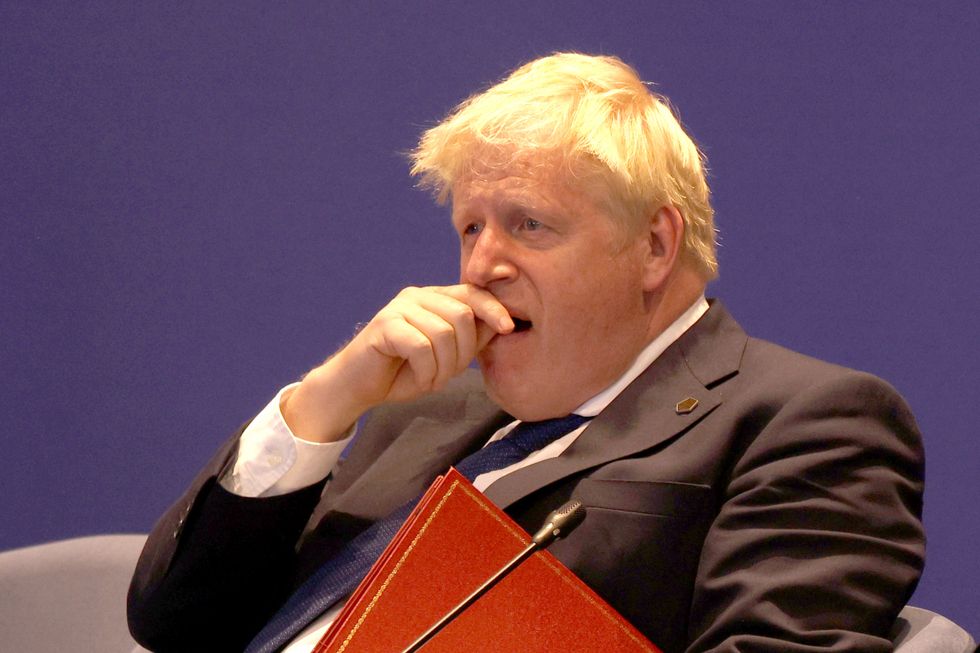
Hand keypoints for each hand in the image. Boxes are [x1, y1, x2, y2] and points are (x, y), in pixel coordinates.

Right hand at [281, 285, 513, 442]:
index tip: (509, 328)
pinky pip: (421, 346)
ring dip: (444, 367)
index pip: (472, 293)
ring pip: (443, 332)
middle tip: (449, 374)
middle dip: (464, 352)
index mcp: (434, 298)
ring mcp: (399, 308)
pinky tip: (420, 380)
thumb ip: (472, 337)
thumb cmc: (405, 372)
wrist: (359, 387)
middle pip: (462, 314)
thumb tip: (506, 322)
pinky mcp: (384, 325)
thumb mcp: (447, 357)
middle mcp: (417, 296)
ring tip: (432, 379)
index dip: (494, 308)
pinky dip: (427, 371)